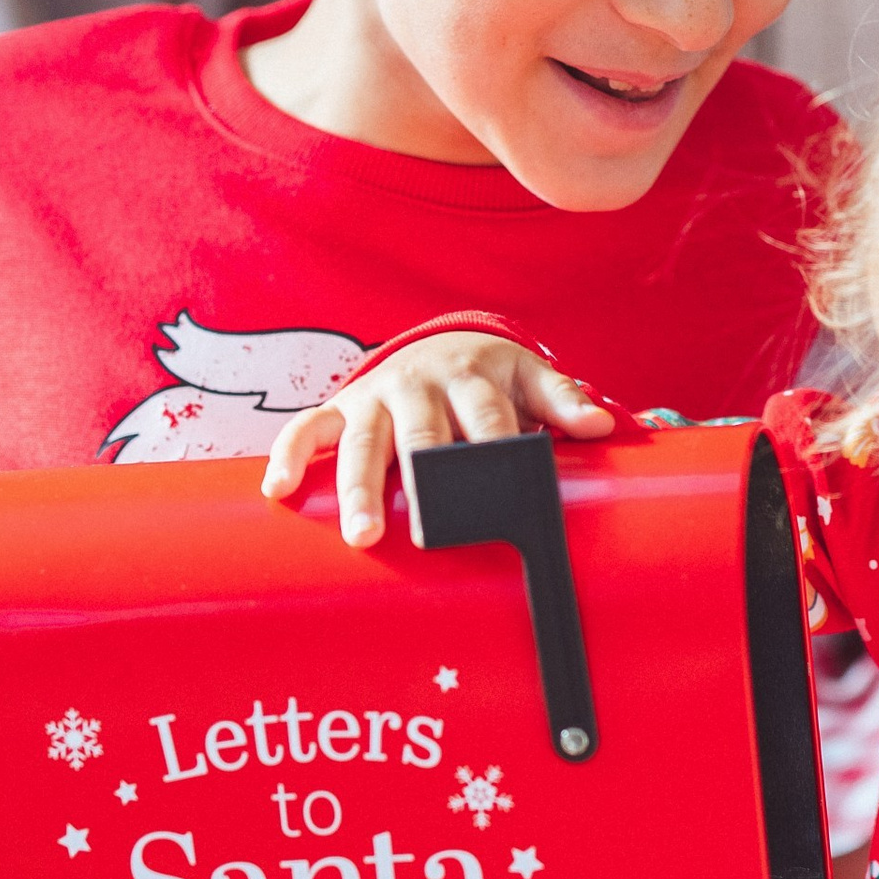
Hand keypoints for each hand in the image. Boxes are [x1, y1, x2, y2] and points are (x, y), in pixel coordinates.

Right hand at [260, 333, 613, 547]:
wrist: (444, 342)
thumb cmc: (492, 378)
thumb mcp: (530, 379)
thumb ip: (563, 402)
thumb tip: (601, 426)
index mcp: (473, 376)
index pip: (487, 419)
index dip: (492, 454)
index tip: (498, 496)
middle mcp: (420, 383)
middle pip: (422, 436)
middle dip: (423, 482)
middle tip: (425, 533)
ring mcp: (376, 395)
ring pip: (363, 442)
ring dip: (358, 488)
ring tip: (361, 536)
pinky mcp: (341, 406)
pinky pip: (306, 428)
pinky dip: (288, 455)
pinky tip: (277, 491)